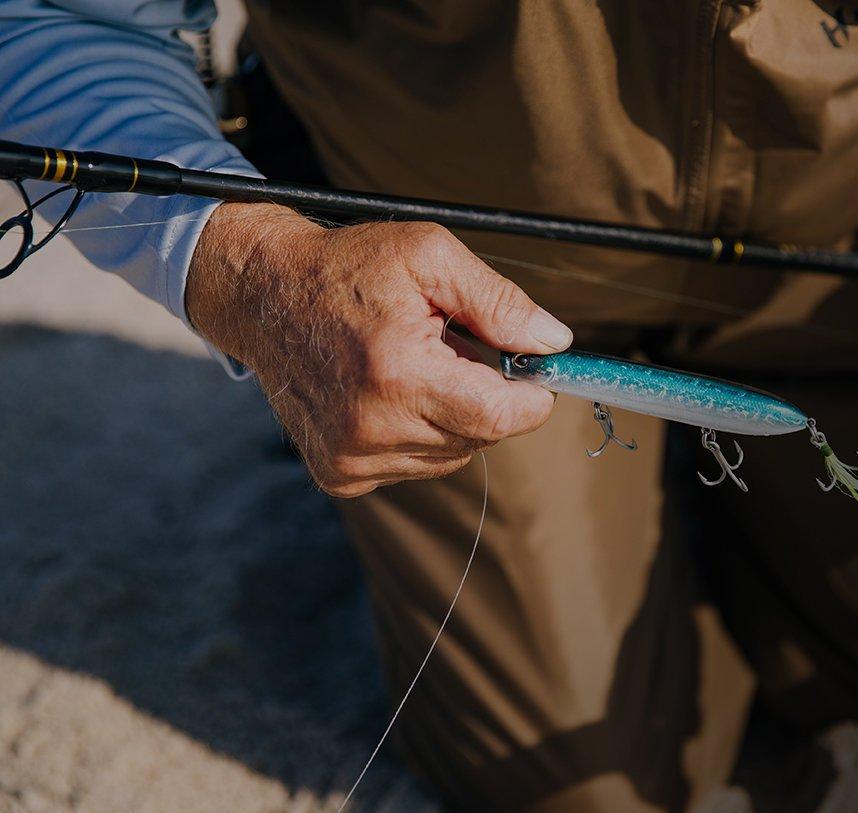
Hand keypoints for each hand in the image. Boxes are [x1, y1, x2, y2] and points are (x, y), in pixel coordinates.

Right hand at [185, 203, 570, 496]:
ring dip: (452, 415)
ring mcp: (351, 458)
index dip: (531, 397)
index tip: (535, 372)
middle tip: (455, 349)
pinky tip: (389, 393)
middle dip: (486, 394)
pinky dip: (418, 433)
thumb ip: (499, 302)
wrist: (264, 295)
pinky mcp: (338, 473)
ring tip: (415, 366)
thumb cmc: (349, 267)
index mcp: (397, 374)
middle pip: (480, 436)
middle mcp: (370, 428)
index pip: (500, 417)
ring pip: (451, 455)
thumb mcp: (429, 256)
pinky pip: (414, 466)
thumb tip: (555, 344)